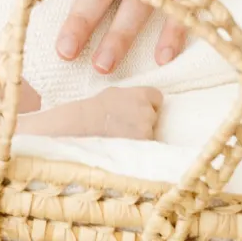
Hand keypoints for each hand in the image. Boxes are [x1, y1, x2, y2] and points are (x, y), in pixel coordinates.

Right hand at [24, 86, 161, 140]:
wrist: (83, 127)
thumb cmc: (95, 109)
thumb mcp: (115, 93)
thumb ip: (133, 96)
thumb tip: (142, 102)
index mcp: (142, 94)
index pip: (158, 98)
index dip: (149, 104)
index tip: (138, 109)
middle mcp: (147, 111)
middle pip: (154, 116)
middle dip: (144, 121)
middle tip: (126, 125)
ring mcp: (145, 130)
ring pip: (151, 133)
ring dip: (141, 135)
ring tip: (123, 136)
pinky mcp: (141, 147)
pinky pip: (145, 147)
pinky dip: (138, 147)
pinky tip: (124, 145)